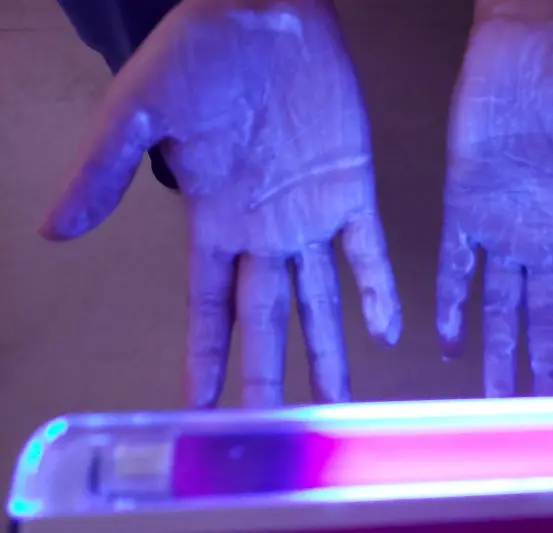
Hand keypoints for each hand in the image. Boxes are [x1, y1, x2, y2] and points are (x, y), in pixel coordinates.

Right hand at [41, 0, 401, 408]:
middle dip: (269, 371)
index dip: (206, 355)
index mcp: (214, 219)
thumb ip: (103, 171)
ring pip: (321, 297)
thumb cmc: (198, 54)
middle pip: (266, 316)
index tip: (203, 407)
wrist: (264, 11)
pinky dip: (378, 290)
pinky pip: (367, 250)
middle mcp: (263, 229)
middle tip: (276, 426)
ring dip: (330, 347)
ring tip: (338, 400)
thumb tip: (56, 230)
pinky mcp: (351, 187)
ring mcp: (310, 213)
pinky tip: (387, 331)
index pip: (207, 305)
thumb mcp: (139, 111)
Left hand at [437, 10, 552, 397]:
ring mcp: (502, 224)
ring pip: (499, 304)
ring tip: (496, 397)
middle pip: (543, 317)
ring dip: (497, 350)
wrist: (541, 34)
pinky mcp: (464, 203)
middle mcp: (545, 236)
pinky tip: (448, 340)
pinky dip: (450, 303)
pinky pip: (453, 263)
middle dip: (543, 365)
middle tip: (540, 414)